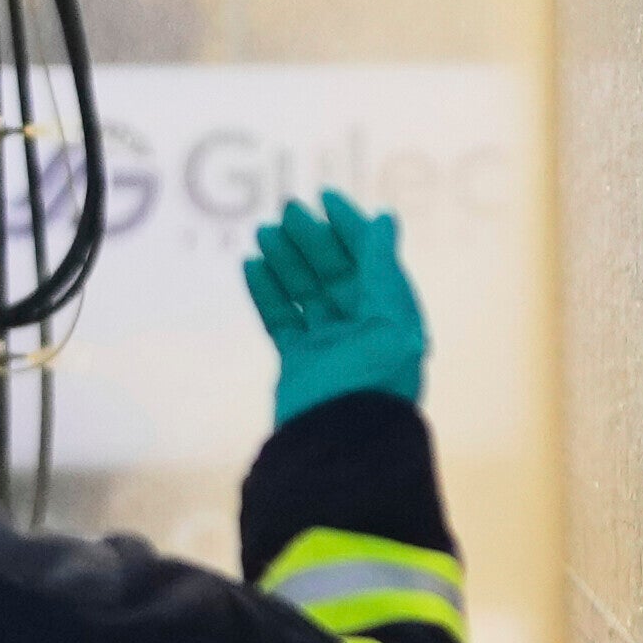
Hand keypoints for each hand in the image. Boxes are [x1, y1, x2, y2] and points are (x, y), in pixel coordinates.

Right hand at [242, 193, 426, 422]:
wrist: (342, 444)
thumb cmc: (373, 381)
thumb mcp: (389, 318)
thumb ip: (381, 267)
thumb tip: (385, 219)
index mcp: (392, 316)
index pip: (370, 260)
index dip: (349, 227)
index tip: (325, 197)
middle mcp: (363, 329)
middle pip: (334, 273)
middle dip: (312, 240)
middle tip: (286, 212)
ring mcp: (330, 348)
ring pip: (305, 294)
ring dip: (286, 261)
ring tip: (263, 232)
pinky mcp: (299, 365)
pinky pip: (281, 321)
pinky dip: (266, 293)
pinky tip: (250, 266)